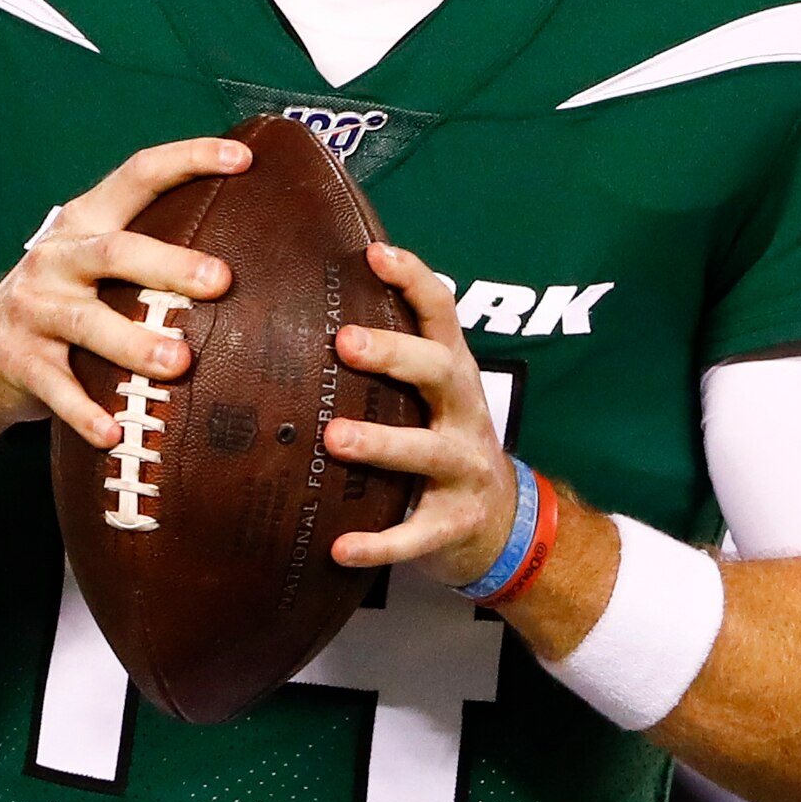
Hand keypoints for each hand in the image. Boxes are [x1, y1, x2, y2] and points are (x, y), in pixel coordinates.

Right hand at [0, 137, 244, 446]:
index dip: (188, 159)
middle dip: (169, 264)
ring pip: (85, 322)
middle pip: (115, 252)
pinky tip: (113, 433)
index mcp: (85, 222)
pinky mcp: (19, 361)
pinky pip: (55, 389)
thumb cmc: (67, 303)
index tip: (242, 159)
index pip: (139, 175)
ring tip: (178, 364)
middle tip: (221, 280)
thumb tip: (251, 256)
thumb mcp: (96, 263)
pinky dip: (84, 412)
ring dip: (133, 343)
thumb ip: (152, 253)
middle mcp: (56, 258)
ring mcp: (33, 309)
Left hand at [324, 244, 520, 582]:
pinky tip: (340, 547)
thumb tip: (299, 304)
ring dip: (383, 443)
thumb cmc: (442, 442)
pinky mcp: (454, 523)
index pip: (441, 313)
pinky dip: (380, 544)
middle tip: (343, 342)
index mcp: (453, 373)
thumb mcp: (430, 395)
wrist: (501, 524)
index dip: (413, 280)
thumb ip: (388, 360)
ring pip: (427, 452)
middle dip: (394, 355)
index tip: (375, 254)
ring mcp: (464, 469)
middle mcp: (464, 413)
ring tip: (336, 438)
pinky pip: (416, 534)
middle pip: (439, 372)